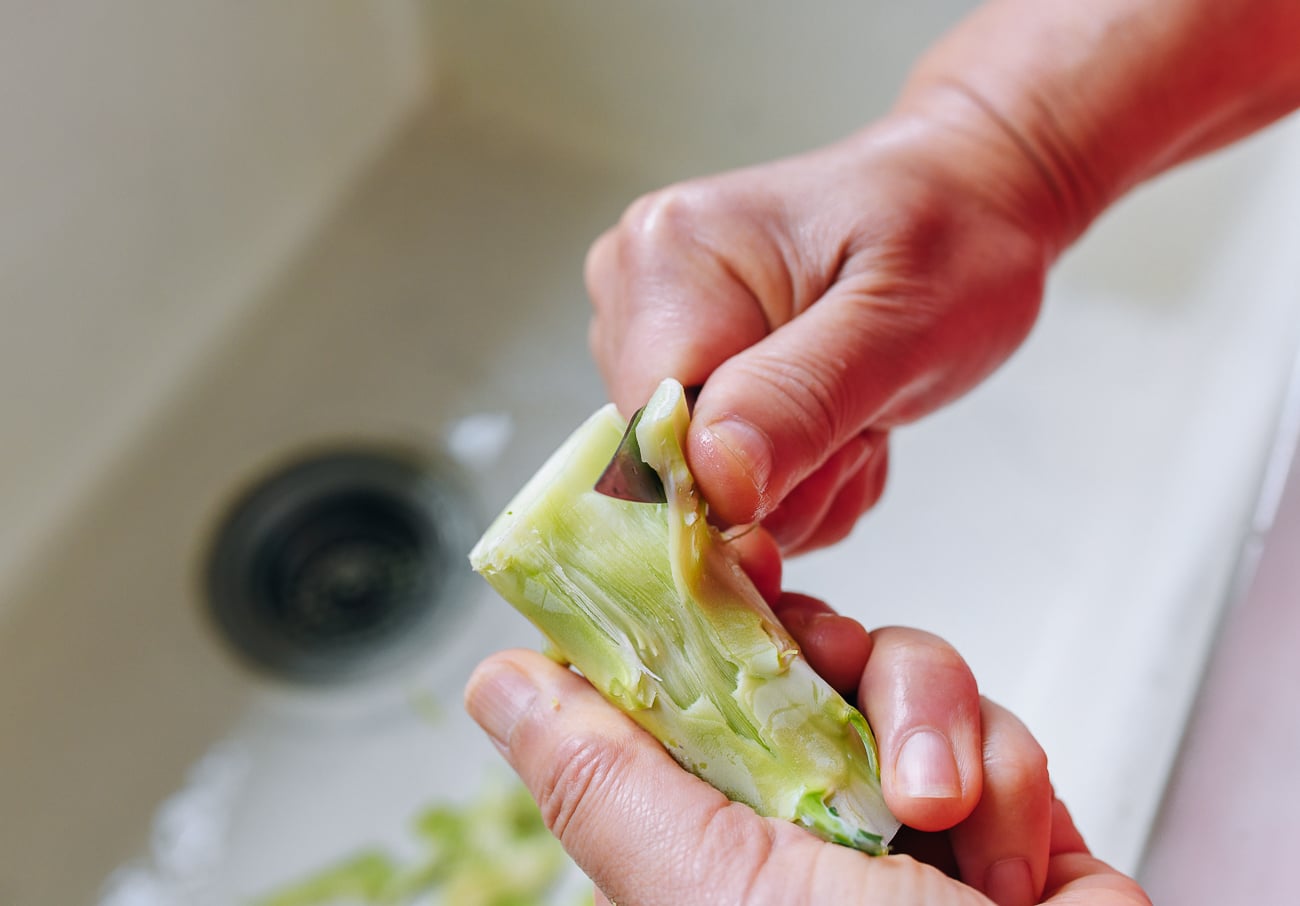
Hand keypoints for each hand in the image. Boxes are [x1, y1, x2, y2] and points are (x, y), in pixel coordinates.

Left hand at [465, 535, 1147, 905]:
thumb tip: (498, 686)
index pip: (677, 676)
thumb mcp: (705, 883)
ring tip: (940, 814)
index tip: (730, 557)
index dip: (698, 607)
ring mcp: (896, 808)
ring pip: (900, 671)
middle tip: (838, 675)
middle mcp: (792, 811)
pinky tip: (1005, 867)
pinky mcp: (993, 807)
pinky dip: (1008, 775)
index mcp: (700, 828)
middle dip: (836, 660)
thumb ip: (603, 781)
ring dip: (935, 726)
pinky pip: (992, 723)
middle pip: (795, 652)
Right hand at [586, 109, 1056, 552]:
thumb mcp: (898, 325)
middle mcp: (633, 292)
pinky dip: (798, 478)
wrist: (972, 197)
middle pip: (675, 469)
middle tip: (866, 421)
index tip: (838, 450)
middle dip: (785, 483)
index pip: (654, 437)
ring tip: (863, 411)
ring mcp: (651, 332)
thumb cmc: (951, 237)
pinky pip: (721, 478)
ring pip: (704, 486)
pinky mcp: (682, 368)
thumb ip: (801, 400)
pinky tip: (843, 418)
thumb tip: (714, 483)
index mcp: (666, 261)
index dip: (740, 487)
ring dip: (802, 484)